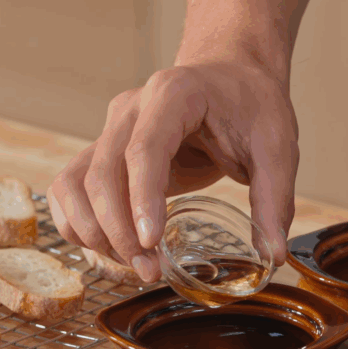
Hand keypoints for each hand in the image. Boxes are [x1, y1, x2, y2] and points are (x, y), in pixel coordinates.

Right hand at [47, 55, 298, 282]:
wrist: (231, 78)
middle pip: (102, 172)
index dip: (142, 199)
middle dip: (118, 230)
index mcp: (173, 96)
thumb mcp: (276, 147)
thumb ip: (275, 198)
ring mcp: (111, 128)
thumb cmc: (251, 106)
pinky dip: (79, 223)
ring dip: (94, 232)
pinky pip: (71, 189)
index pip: (144, 150)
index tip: (151, 242)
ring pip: (75, 184)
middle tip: (150, 270)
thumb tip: (272, 255)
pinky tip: (111, 250)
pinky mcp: (104, 150)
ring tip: (135, 265)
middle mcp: (130, 108)